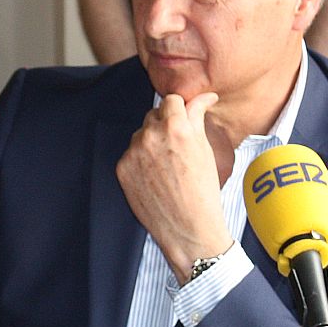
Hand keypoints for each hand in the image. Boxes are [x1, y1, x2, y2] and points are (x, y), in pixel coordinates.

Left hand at [116, 92, 232, 283]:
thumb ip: (197, 117)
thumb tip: (202, 98)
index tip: (183, 116)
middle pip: (154, 115)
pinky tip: (155, 176)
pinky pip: (131, 154)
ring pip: (141, 134)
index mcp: (176, 127)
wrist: (188, 228)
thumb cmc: (202, 192)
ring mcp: (133, 152)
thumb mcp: (205, 149)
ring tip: (167, 165)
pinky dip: (141, 161)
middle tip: (178, 146)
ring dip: (152, 141)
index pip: (171, 100)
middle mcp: (151, 136)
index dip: (179, 108)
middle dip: (165, 125)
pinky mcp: (122, 167)